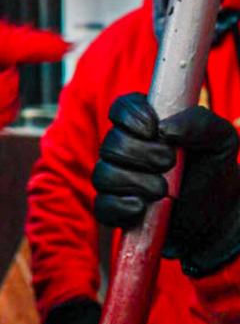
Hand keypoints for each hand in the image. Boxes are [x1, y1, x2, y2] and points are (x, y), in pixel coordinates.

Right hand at [93, 93, 239, 276]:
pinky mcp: (114, 208)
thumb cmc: (213, 170)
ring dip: (135, 182)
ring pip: (103, 175)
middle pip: (111, 144)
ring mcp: (116, 179)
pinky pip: (103, 206)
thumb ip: (199, 122)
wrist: (216, 215)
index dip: (129, 116)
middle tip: (169, 163)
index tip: (153, 131)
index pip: (120, 108)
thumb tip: (165, 129)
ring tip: (163, 191)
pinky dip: (121, 207)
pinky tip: (142, 207)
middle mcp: (124, 148)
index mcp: (144, 125)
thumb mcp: (220, 140)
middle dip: (142, 154)